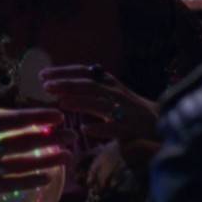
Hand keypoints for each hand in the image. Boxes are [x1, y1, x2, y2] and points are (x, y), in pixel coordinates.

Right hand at [0, 78, 74, 201]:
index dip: (37, 117)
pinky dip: (29, 181)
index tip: (57, 115)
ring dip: (47, 160)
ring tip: (68, 156)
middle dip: (50, 138)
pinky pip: (9, 184)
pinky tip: (47, 178)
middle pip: (23, 142)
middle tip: (72, 135)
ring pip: (21, 164)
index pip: (12, 119)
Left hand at [39, 65, 157, 141]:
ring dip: (81, 102)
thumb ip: (87, 88)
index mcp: (109, 82)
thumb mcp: (108, 92)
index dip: (63, 72)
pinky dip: (101, 127)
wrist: (158, 122)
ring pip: (100, 104)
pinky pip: (115, 127)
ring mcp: (124, 110)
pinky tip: (86, 129)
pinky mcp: (131, 128)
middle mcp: (116, 93)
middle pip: (89, 86)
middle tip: (46, 87)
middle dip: (67, 85)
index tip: (42, 75)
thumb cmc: (127, 108)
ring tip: (62, 103)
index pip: (84, 73)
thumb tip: (58, 86)